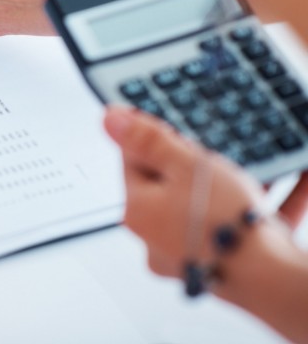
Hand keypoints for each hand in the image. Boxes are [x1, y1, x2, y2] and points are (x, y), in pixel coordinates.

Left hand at [103, 108, 307, 305]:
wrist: (271, 280)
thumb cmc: (224, 224)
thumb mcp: (185, 165)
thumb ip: (149, 140)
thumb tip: (109, 119)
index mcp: (137, 211)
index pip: (133, 159)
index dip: (155, 137)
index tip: (175, 127)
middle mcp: (156, 238)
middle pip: (171, 184)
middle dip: (197, 164)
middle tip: (218, 153)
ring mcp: (190, 256)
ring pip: (210, 206)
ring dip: (236, 183)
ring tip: (261, 164)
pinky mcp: (225, 267)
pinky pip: (244, 226)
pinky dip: (267, 205)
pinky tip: (297, 178)